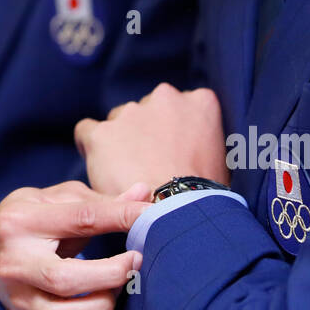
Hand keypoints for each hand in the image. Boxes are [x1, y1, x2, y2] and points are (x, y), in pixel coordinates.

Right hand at [0, 180, 151, 309]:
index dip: (120, 217)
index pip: (80, 219)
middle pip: (64, 279)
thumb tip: (143, 194)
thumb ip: (101, 202)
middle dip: (110, 274)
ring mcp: (16, 295)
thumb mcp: (59, 199)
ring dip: (100, 306)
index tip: (149, 217)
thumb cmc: (34, 218)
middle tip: (135, 263)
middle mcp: (14, 261)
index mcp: (22, 221)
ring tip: (116, 291)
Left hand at [76, 84, 229, 196]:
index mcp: (200, 101)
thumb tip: (195, 150)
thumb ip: (204, 142)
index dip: (170, 132)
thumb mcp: (222, 161)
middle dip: (144, 135)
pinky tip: (102, 169)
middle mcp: (165, 97)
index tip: (168, 153)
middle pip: (146, 113)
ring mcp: (131, 113)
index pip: (180, 106)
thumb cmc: (203, 196)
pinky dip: (91, 149)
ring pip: (118, 123)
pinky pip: (87, 133)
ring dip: (120, 143)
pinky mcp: (102, 133)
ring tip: (128, 177)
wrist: (177, 211)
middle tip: (148, 167)